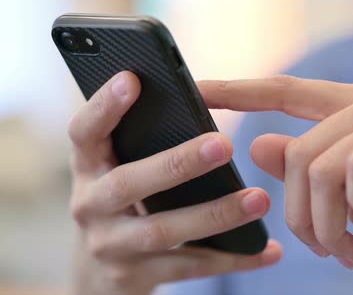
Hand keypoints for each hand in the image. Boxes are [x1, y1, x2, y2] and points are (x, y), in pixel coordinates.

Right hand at [68, 71, 281, 294]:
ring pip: (161, 231)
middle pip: (127, 184)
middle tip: (222, 145)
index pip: (84, 132)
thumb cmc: (121, 198)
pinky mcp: (132, 277)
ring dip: (214, 215)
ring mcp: (108, 245)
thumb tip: (201, 98)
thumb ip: (141, 139)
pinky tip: (268, 249)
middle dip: (175, 164)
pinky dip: (231, 259)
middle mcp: (89, 205)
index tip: (132, 78)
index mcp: (87, 166)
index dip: (103, 106)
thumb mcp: (117, 166)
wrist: (96, 268)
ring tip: (260, 199)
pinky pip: (187, 268)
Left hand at [199, 76, 352, 274]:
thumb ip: (304, 169)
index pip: (286, 91)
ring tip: (343, 248)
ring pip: (317, 164)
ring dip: (323, 222)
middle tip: (324, 247)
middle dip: (298, 212)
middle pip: (296, 149)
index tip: (198, 88)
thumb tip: (257, 143)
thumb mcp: (346, 201)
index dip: (239, 90)